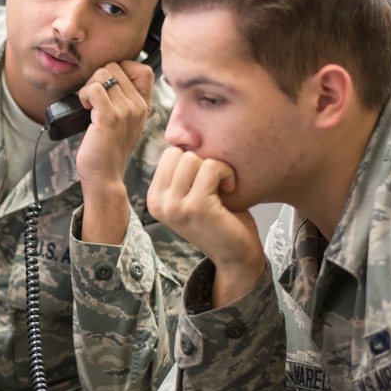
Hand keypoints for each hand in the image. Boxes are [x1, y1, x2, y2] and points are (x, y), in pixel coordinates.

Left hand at [75, 60, 154, 187]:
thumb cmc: (108, 153)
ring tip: (87, 103)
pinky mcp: (109, 117)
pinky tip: (83, 106)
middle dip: (98, 77)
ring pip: (103, 74)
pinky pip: (95, 88)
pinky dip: (84, 93)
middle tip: (91, 97)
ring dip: (89, 85)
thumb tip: (105, 80)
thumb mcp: (125, 125)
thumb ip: (124, 103)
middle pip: (115, 67)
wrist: (105, 177)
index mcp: (143, 106)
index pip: (142, 69)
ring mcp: (125, 111)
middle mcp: (138, 106)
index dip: (121, 68)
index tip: (107, 84)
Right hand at [147, 148, 264, 306]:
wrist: (237, 255)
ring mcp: (174, 206)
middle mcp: (158, 203)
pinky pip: (211, 168)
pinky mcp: (195, 207)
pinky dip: (226, 174)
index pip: (169, 154)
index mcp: (154, 197)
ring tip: (222, 187)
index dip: (193, 160)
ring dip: (215, 168)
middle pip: (179, 154)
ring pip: (193, 159)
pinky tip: (229, 191)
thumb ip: (182, 173)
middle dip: (203, 162)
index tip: (205, 181)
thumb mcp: (191, 193)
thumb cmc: (220, 219)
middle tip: (215, 184)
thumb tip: (182, 135)